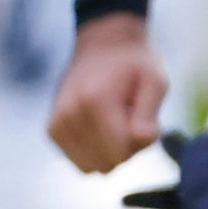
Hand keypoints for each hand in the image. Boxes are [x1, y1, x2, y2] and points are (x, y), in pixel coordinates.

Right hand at [51, 16, 169, 172]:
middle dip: (125, 148)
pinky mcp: (52, 129)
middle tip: (129, 116)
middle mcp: (69, 115)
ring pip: (92, 166)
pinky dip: (93, 149)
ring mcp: (57, 123)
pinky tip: (100, 124)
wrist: (103, 42)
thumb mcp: (155, 81)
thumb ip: (150, 114)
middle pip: (108, 164)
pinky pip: (80, 161)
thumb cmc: (134, 64)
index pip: (121, 154)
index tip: (141, 115)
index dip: (140, 141)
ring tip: (113, 119)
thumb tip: (143, 139)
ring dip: (109, 150)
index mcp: (95, 102)